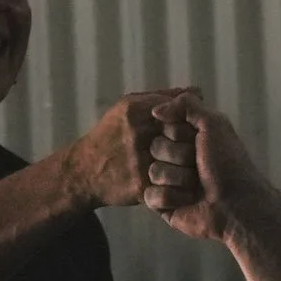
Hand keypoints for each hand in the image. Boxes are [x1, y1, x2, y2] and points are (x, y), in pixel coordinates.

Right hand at [66, 88, 198, 208]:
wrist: (83, 172)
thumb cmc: (109, 135)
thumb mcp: (127, 106)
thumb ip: (162, 97)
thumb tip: (197, 92)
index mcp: (135, 111)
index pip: (181, 109)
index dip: (191, 120)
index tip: (193, 129)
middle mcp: (137, 134)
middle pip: (186, 135)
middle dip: (195, 144)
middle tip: (197, 152)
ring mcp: (139, 161)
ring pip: (183, 163)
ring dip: (190, 168)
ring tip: (190, 171)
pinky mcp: (141, 187)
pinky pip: (173, 187)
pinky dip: (179, 188)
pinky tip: (178, 186)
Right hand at [142, 93, 261, 241]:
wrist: (236, 204)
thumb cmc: (228, 163)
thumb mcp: (214, 124)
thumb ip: (187, 105)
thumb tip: (155, 111)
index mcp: (186, 136)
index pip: (161, 125)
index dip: (178, 133)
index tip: (196, 140)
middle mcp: (175, 156)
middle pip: (155, 147)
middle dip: (179, 156)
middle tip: (199, 166)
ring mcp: (167, 181)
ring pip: (153, 172)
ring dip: (179, 179)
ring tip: (197, 186)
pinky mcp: (163, 204)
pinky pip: (150, 195)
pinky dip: (171, 198)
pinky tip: (187, 201)